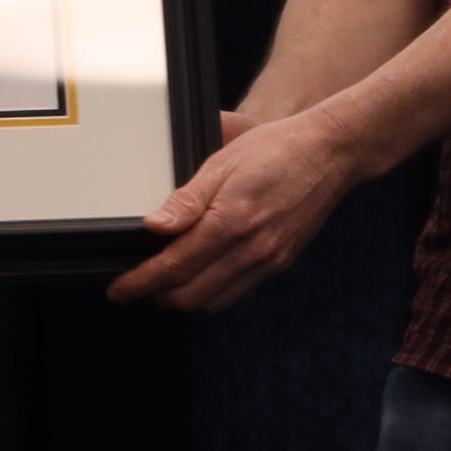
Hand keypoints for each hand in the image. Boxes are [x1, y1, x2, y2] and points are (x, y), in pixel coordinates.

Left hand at [108, 101, 361, 313]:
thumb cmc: (276, 149)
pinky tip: (203, 273)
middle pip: (189, 295)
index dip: (140, 283)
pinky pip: (236, 292)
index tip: (119, 290)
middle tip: (136, 283)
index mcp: (231, 221)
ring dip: (184, 296)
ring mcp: (268, 260)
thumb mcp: (222, 163)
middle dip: (156, 294)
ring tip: (167, 279)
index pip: (174, 266)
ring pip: (212, 301)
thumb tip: (154, 227)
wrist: (330, 153)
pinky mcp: (280, 263)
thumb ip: (187, 200)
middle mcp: (250, 249)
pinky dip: (212, 291)